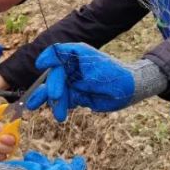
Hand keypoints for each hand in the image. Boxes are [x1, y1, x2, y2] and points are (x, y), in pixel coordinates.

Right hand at [26, 43, 165, 121]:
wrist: (129, 90)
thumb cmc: (114, 75)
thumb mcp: (93, 70)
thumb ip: (72, 72)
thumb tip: (49, 71)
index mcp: (76, 54)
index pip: (56, 54)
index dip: (47, 58)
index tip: (40, 65)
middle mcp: (72, 66)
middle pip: (54, 76)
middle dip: (51, 89)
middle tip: (54, 100)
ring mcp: (73, 81)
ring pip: (56, 90)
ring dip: (55, 103)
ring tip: (59, 115)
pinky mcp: (76, 94)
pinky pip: (63, 100)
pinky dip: (61, 107)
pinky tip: (62, 114)